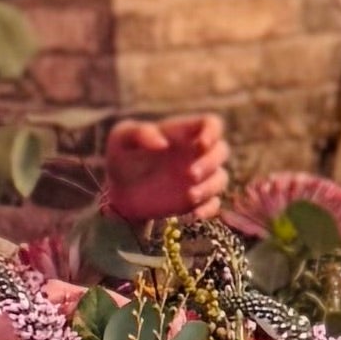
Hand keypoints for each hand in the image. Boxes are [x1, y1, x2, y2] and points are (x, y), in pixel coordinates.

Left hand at [104, 115, 229, 224]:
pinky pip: (214, 204)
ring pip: (221, 178)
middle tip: (190, 174)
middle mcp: (195, 154)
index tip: (202, 143)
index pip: (211, 124)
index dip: (212, 131)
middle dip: (210, 162)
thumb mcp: (122, 139)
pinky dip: (208, 209)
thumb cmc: (122, 158)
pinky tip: (192, 215)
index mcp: (182, 133)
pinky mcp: (197, 200)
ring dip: (210, 187)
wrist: (119, 193)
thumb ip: (140, 133)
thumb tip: (162, 143)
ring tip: (189, 196)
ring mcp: (199, 178)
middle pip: (221, 150)